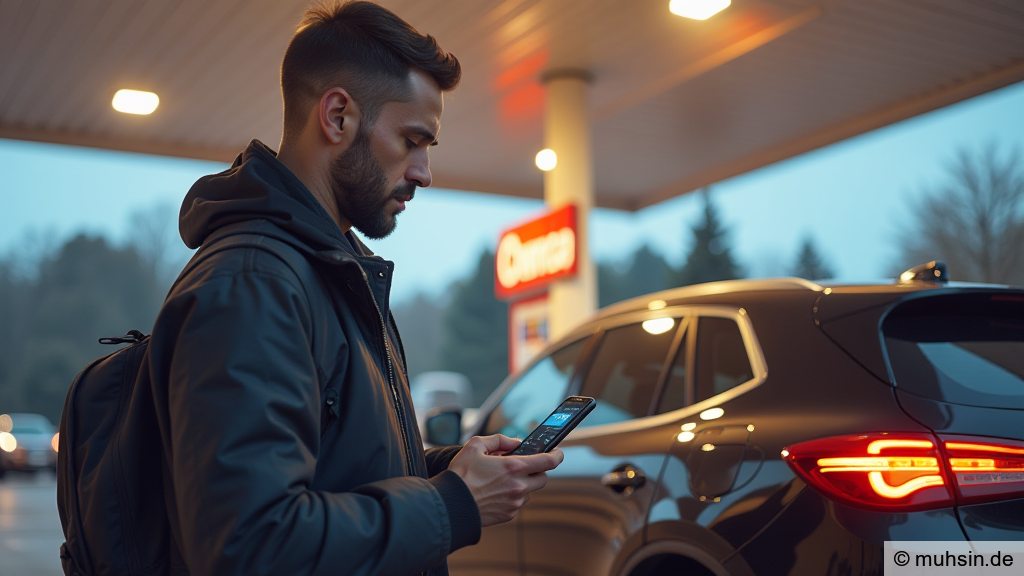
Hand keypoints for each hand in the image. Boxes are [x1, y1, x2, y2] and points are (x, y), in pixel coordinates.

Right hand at [448, 434, 563, 526]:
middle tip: (525, 465)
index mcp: (513, 467)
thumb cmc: (461, 475)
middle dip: (538, 470)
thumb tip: (514, 443)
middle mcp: (518, 486)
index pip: (548, 461)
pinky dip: (512, 496)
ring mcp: (515, 502)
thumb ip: (499, 439)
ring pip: (530, 491)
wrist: (451, 505)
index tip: (558, 452)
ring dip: (523, 483)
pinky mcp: (508, 514)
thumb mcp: (475, 446)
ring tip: (502, 479)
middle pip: (543, 478)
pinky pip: (518, 503)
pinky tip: (496, 492)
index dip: (557, 455)